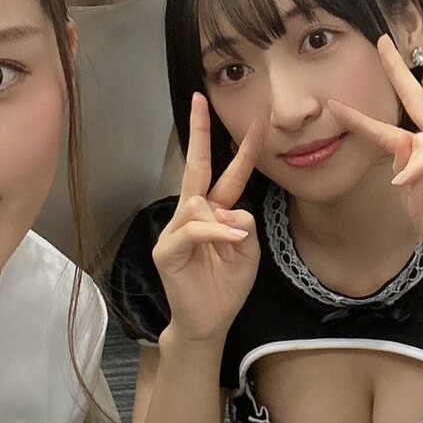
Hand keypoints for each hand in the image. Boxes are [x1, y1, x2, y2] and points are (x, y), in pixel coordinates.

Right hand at [153, 94, 263, 344]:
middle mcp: (192, 215)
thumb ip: (244, 226)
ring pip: (199, 204)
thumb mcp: (248, 253)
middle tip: (198, 101)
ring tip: (236, 244)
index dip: (241, 151)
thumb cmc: (225, 287)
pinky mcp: (167, 251)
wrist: (208, 322)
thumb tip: (231, 212)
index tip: (255, 125)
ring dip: (222, 220)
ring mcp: (176, 231)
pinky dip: (214, 233)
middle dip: (199, 133)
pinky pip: (192, 230)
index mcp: (214, 213)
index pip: (226, 175)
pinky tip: (230, 240)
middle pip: (196, 167)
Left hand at [328, 37, 422, 272]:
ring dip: (409, 163)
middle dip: (399, 72)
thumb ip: (402, 171)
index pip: (397, 126)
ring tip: (403, 186)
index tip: (338, 103)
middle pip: (418, 101)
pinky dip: (422, 165)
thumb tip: (401, 139)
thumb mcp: (413, 200)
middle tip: (381, 44)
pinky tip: (409, 179)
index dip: (366, 118)